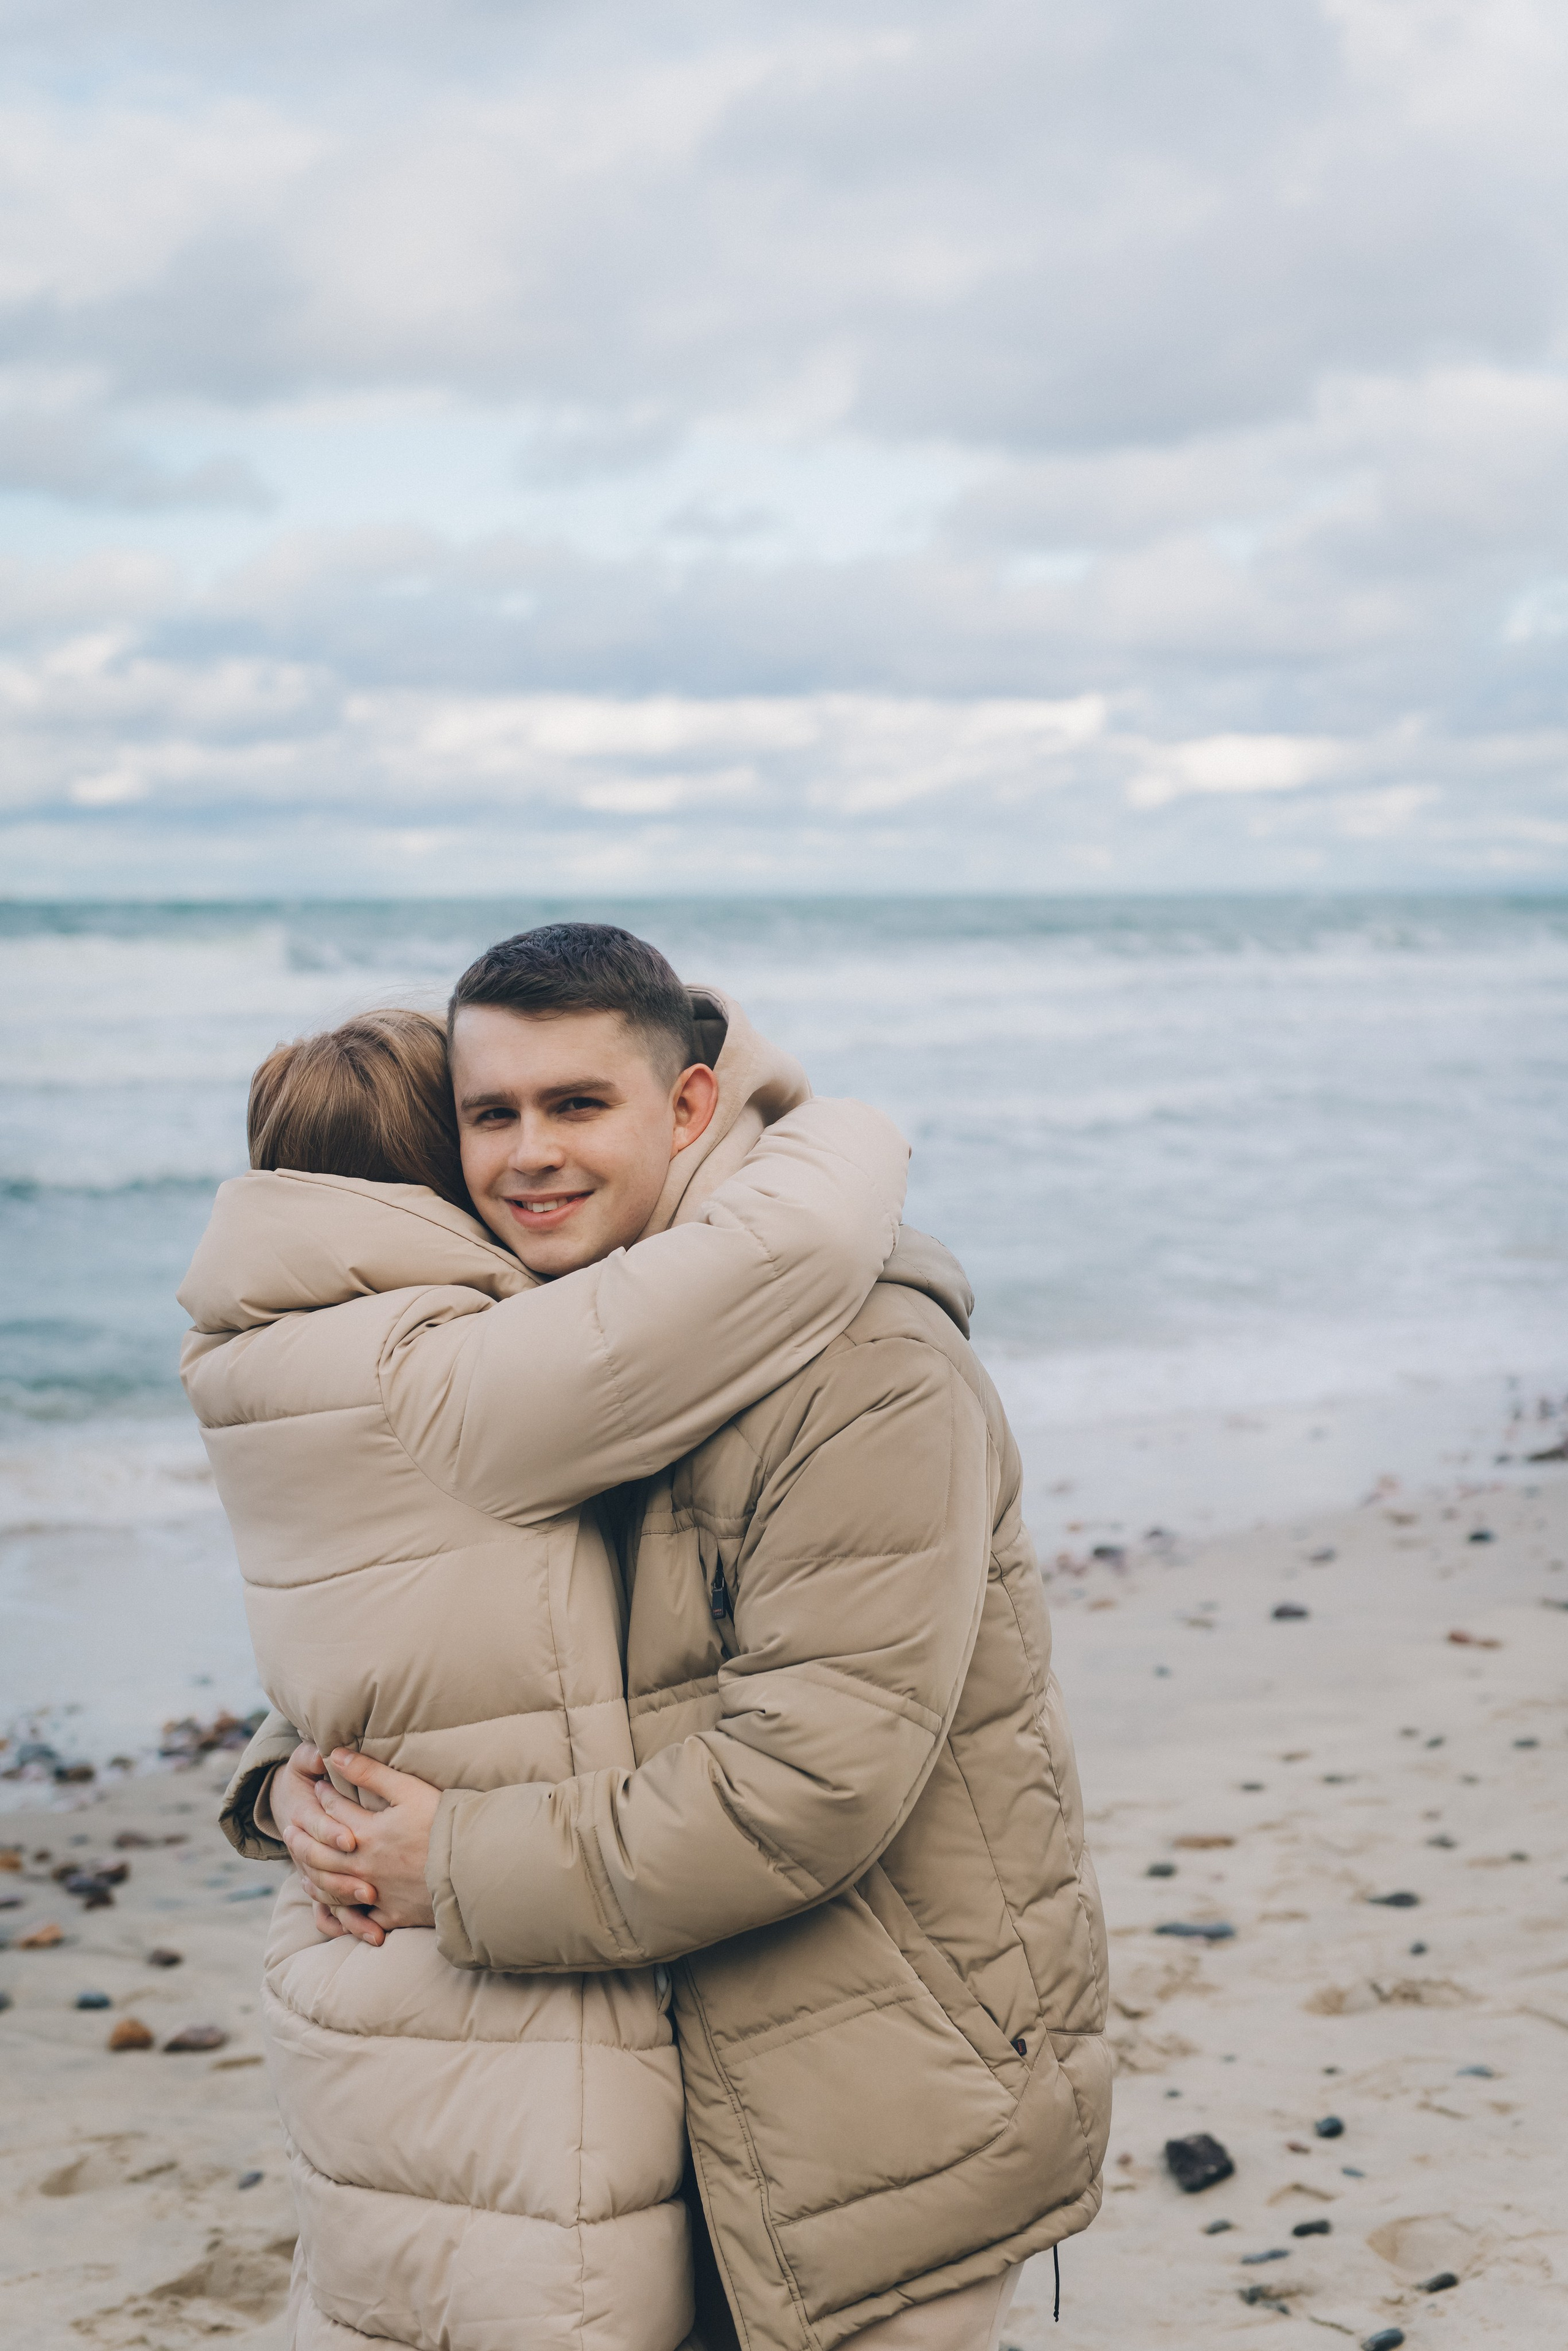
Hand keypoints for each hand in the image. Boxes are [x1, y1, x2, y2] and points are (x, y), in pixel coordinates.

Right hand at [269, 1744, 384, 1945]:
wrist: (286, 1803)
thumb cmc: (303, 1778)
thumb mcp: (303, 1764)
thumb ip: (310, 1757)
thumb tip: (323, 1751)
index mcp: (303, 1816)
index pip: (316, 1826)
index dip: (332, 1833)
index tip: (352, 1840)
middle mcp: (307, 1848)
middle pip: (323, 1869)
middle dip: (345, 1880)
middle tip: (371, 1890)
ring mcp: (313, 1870)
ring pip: (326, 1895)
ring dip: (347, 1909)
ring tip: (373, 1922)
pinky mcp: (321, 1884)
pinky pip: (326, 1911)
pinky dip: (341, 1924)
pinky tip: (367, 1935)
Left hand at [280, 1749, 440, 1934]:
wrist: (471, 1867)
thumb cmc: (443, 1824)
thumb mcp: (408, 1790)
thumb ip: (369, 1773)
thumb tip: (335, 1755)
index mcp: (367, 1832)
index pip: (335, 1811)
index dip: (324, 1795)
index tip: (318, 1786)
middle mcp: (364, 1865)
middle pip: (321, 1852)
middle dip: (303, 1838)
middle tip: (290, 1828)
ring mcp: (376, 1892)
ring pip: (331, 1887)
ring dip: (313, 1875)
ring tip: (301, 1869)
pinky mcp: (391, 1914)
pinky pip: (357, 1918)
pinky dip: (340, 1914)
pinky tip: (333, 1910)